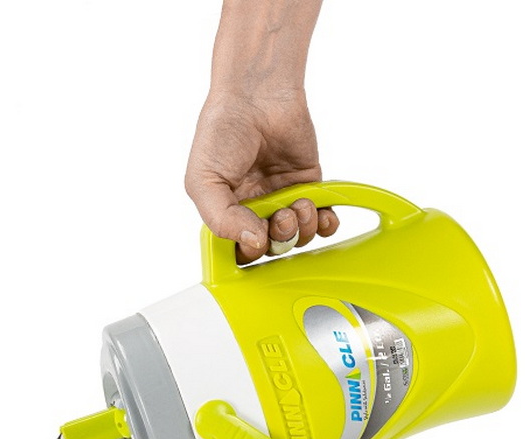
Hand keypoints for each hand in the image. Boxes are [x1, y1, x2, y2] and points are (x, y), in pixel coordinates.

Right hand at [185, 89, 338, 263]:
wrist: (256, 94)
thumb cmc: (221, 133)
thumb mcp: (204, 181)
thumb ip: (221, 220)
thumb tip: (254, 243)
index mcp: (226, 213)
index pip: (240, 251)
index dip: (251, 252)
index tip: (255, 238)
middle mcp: (254, 210)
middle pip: (273, 247)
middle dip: (281, 239)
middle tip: (282, 218)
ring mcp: (282, 199)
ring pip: (298, 236)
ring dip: (303, 229)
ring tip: (299, 205)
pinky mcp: (308, 186)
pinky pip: (322, 218)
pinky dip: (326, 223)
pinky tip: (322, 214)